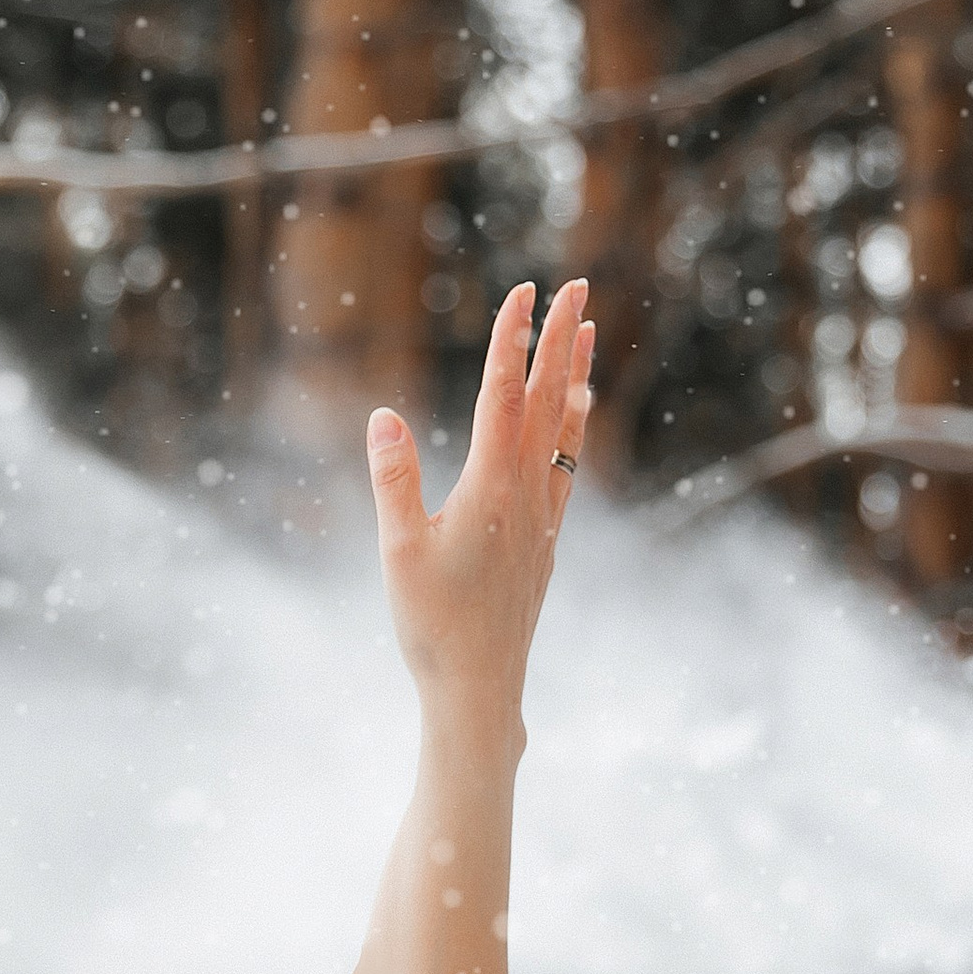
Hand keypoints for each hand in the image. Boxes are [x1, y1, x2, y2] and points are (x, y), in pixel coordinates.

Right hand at [363, 280, 593, 743]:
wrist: (480, 689)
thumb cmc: (433, 627)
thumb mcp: (399, 552)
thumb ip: (394, 480)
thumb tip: (383, 415)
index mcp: (490, 488)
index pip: (503, 395)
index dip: (513, 338)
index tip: (526, 290)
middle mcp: (526, 494)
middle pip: (547, 400)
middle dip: (560, 339)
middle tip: (577, 285)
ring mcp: (542, 517)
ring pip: (565, 431)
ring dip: (575, 376)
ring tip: (589, 333)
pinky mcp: (544, 541)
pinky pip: (566, 468)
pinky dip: (573, 429)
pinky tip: (575, 416)